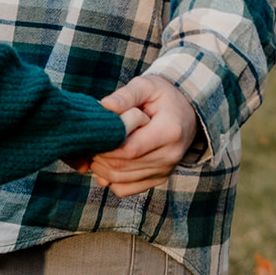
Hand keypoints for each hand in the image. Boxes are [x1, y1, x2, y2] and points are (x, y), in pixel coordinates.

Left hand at [66, 76, 199, 196]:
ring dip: (101, 169)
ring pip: (121, 181)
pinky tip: (106, 162)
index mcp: (169, 131)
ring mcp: (165, 170)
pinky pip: (126, 189)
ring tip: (94, 149)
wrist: (187, 112)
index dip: (105, 144)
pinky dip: (110, 180)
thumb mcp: (147, 85)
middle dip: (99, 156)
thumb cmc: (163, 96)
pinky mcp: (158, 178)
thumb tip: (104, 106)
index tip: (93, 132)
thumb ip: (126, 95)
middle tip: (88, 140)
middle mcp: (170, 156)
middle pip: (123, 167)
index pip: (130, 148)